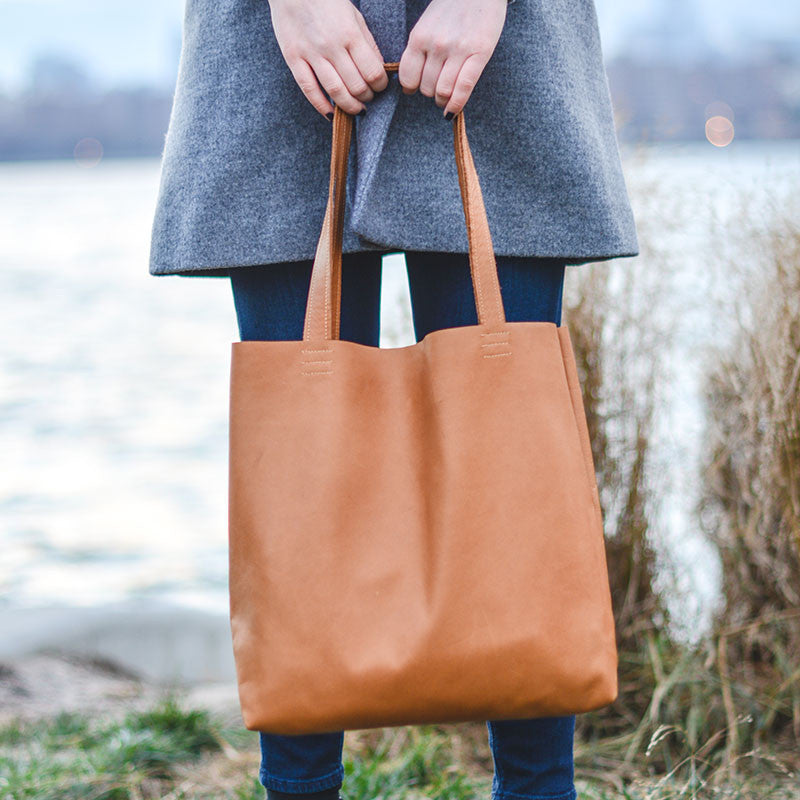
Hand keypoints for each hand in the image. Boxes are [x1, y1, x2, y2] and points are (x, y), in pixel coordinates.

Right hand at [268, 0, 388, 118]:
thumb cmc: (326, 0)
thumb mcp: (353, 16)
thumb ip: (367, 43)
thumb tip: (379, 69)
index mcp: (350, 34)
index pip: (373, 72)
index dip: (380, 85)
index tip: (380, 86)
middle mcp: (331, 46)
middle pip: (356, 86)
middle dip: (366, 97)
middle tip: (368, 98)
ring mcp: (311, 54)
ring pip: (335, 91)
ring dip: (349, 106)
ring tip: (356, 108)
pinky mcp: (293, 58)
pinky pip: (309, 90)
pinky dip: (322, 106)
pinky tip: (331, 113)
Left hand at [398, 0, 507, 117]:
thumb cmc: (452, 7)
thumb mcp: (428, 24)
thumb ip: (420, 49)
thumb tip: (412, 83)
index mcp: (419, 37)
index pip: (407, 77)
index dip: (410, 88)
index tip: (414, 89)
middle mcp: (436, 45)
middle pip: (426, 88)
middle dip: (429, 93)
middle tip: (436, 89)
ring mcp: (458, 50)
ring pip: (443, 92)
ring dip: (442, 100)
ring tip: (445, 98)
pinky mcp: (479, 54)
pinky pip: (463, 89)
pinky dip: (456, 105)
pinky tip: (452, 112)